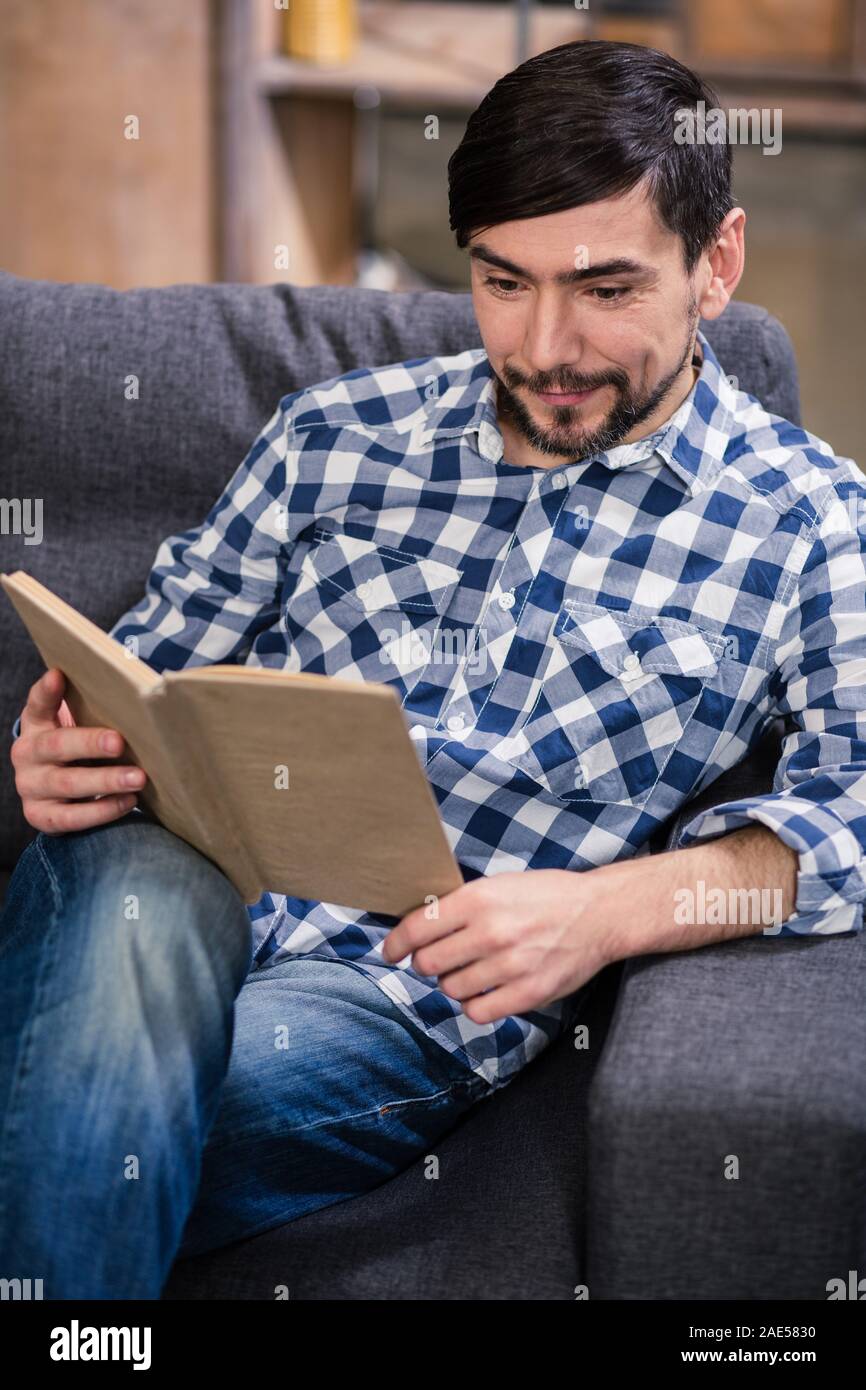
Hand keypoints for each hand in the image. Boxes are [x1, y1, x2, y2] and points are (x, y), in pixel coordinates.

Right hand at [11, 667, 145, 832]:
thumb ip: (92, 711)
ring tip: (138, 778)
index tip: (59, 675)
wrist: (54, 794)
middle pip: (57, 745)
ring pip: (68, 784)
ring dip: (106, 780)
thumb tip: (134, 692)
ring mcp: (30, 787)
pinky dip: (102, 810)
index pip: (38, 704)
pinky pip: (72, 817)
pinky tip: (128, 801)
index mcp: (36, 725)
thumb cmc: (77, 751)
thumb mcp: (77, 728)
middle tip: (120, 742)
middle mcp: (27, 754)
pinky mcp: (40, 816)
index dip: (47, 691)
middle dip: (90, 743)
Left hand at [381, 867, 615, 1023]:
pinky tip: (485, 991)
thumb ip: (461, 905)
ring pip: (451, 989)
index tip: (390, 951)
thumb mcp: (500, 884)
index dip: (396, 943)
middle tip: (438, 960)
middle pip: (428, 964)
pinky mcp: (528, 993)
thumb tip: (419, 926)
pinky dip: (475, 1005)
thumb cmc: (546, 896)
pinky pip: (478, 1012)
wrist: (599, 914)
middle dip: (426, 964)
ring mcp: (510, 965)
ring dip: (453, 983)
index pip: (418, 928)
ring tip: (471, 972)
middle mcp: (491, 932)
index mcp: (480, 899)